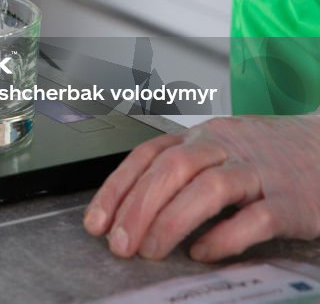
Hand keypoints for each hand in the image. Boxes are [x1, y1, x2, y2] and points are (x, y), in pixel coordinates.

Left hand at [84, 115, 319, 261]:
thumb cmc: (264, 155)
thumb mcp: (216, 151)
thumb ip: (177, 173)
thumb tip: (126, 212)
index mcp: (200, 135)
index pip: (147, 156)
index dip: (116, 190)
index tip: (96, 223)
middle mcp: (224, 146)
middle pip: (171, 169)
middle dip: (137, 208)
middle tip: (119, 245)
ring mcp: (259, 171)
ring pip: (208, 187)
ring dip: (172, 220)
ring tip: (151, 250)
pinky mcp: (291, 201)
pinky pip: (255, 217)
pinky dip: (224, 236)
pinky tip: (202, 252)